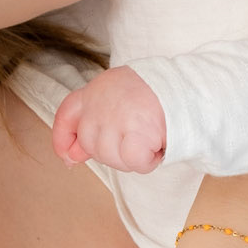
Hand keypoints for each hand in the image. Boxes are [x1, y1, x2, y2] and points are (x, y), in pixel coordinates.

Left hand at [52, 67, 167, 170]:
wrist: (184, 85)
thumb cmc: (156, 92)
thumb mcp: (119, 95)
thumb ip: (93, 122)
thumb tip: (70, 156)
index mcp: (95, 91)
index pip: (66, 115)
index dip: (62, 139)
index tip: (68, 155)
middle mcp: (99, 104)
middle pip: (92, 146)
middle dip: (113, 151)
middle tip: (137, 137)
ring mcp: (115, 119)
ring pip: (112, 158)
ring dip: (132, 157)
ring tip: (150, 136)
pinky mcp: (135, 133)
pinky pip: (133, 163)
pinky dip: (147, 161)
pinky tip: (157, 145)